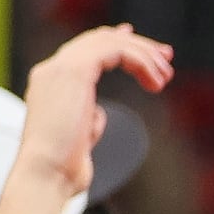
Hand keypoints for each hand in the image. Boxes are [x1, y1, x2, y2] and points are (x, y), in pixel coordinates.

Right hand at [14, 24, 170, 199]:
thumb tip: (98, 112)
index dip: (119, 46)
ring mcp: (60, 68)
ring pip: (109, 41)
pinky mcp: (74, 71)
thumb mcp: (81, 138)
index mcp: (51, 84)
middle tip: (167, 57)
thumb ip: (89, 119)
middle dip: (138, 45)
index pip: (85, 51)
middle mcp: (52, 71)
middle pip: (99, 39)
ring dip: (144, 55)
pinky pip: (115, 50)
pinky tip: (154, 81)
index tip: (149, 56)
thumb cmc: (63, 168)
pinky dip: (140, 60)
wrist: (46, 174)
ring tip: (165, 76)